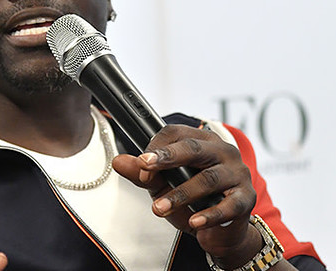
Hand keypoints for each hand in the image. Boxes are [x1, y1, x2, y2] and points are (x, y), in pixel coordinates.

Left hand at [112, 124, 260, 268]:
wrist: (221, 231)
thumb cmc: (192, 200)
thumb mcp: (162, 185)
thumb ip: (141, 173)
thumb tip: (118, 162)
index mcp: (201, 141)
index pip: (176, 133)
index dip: (156, 147)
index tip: (140, 165)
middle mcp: (222, 151)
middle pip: (194, 148)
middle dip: (167, 157)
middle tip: (145, 168)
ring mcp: (238, 173)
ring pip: (208, 178)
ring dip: (180, 194)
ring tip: (158, 208)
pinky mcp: (247, 198)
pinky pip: (229, 205)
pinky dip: (210, 214)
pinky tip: (194, 220)